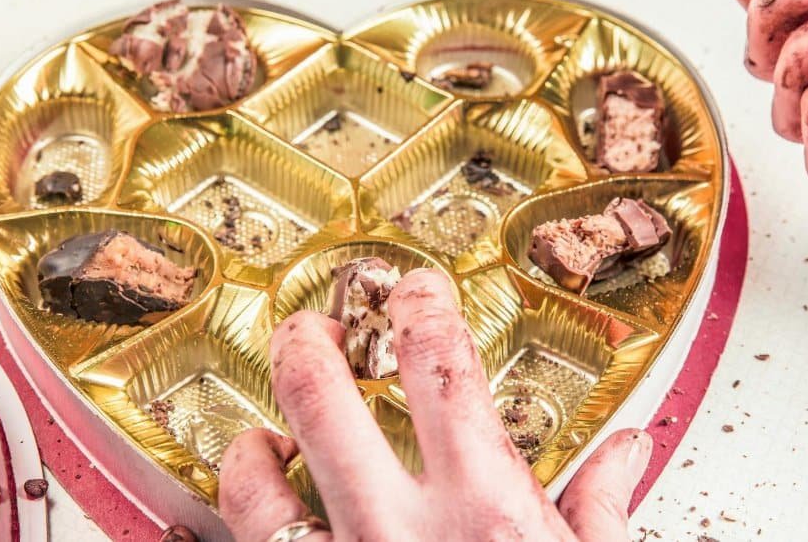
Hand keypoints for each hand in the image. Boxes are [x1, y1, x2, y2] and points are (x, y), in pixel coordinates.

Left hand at [218, 269, 651, 540]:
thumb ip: (604, 510)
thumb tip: (629, 451)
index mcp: (481, 508)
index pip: (438, 364)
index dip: (419, 306)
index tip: (412, 290)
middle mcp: (395, 535)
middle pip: (320, 400)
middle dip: (305, 347)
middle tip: (305, 333)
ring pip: (253, 492)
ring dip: (248, 456)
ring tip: (257, 443)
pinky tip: (178, 536)